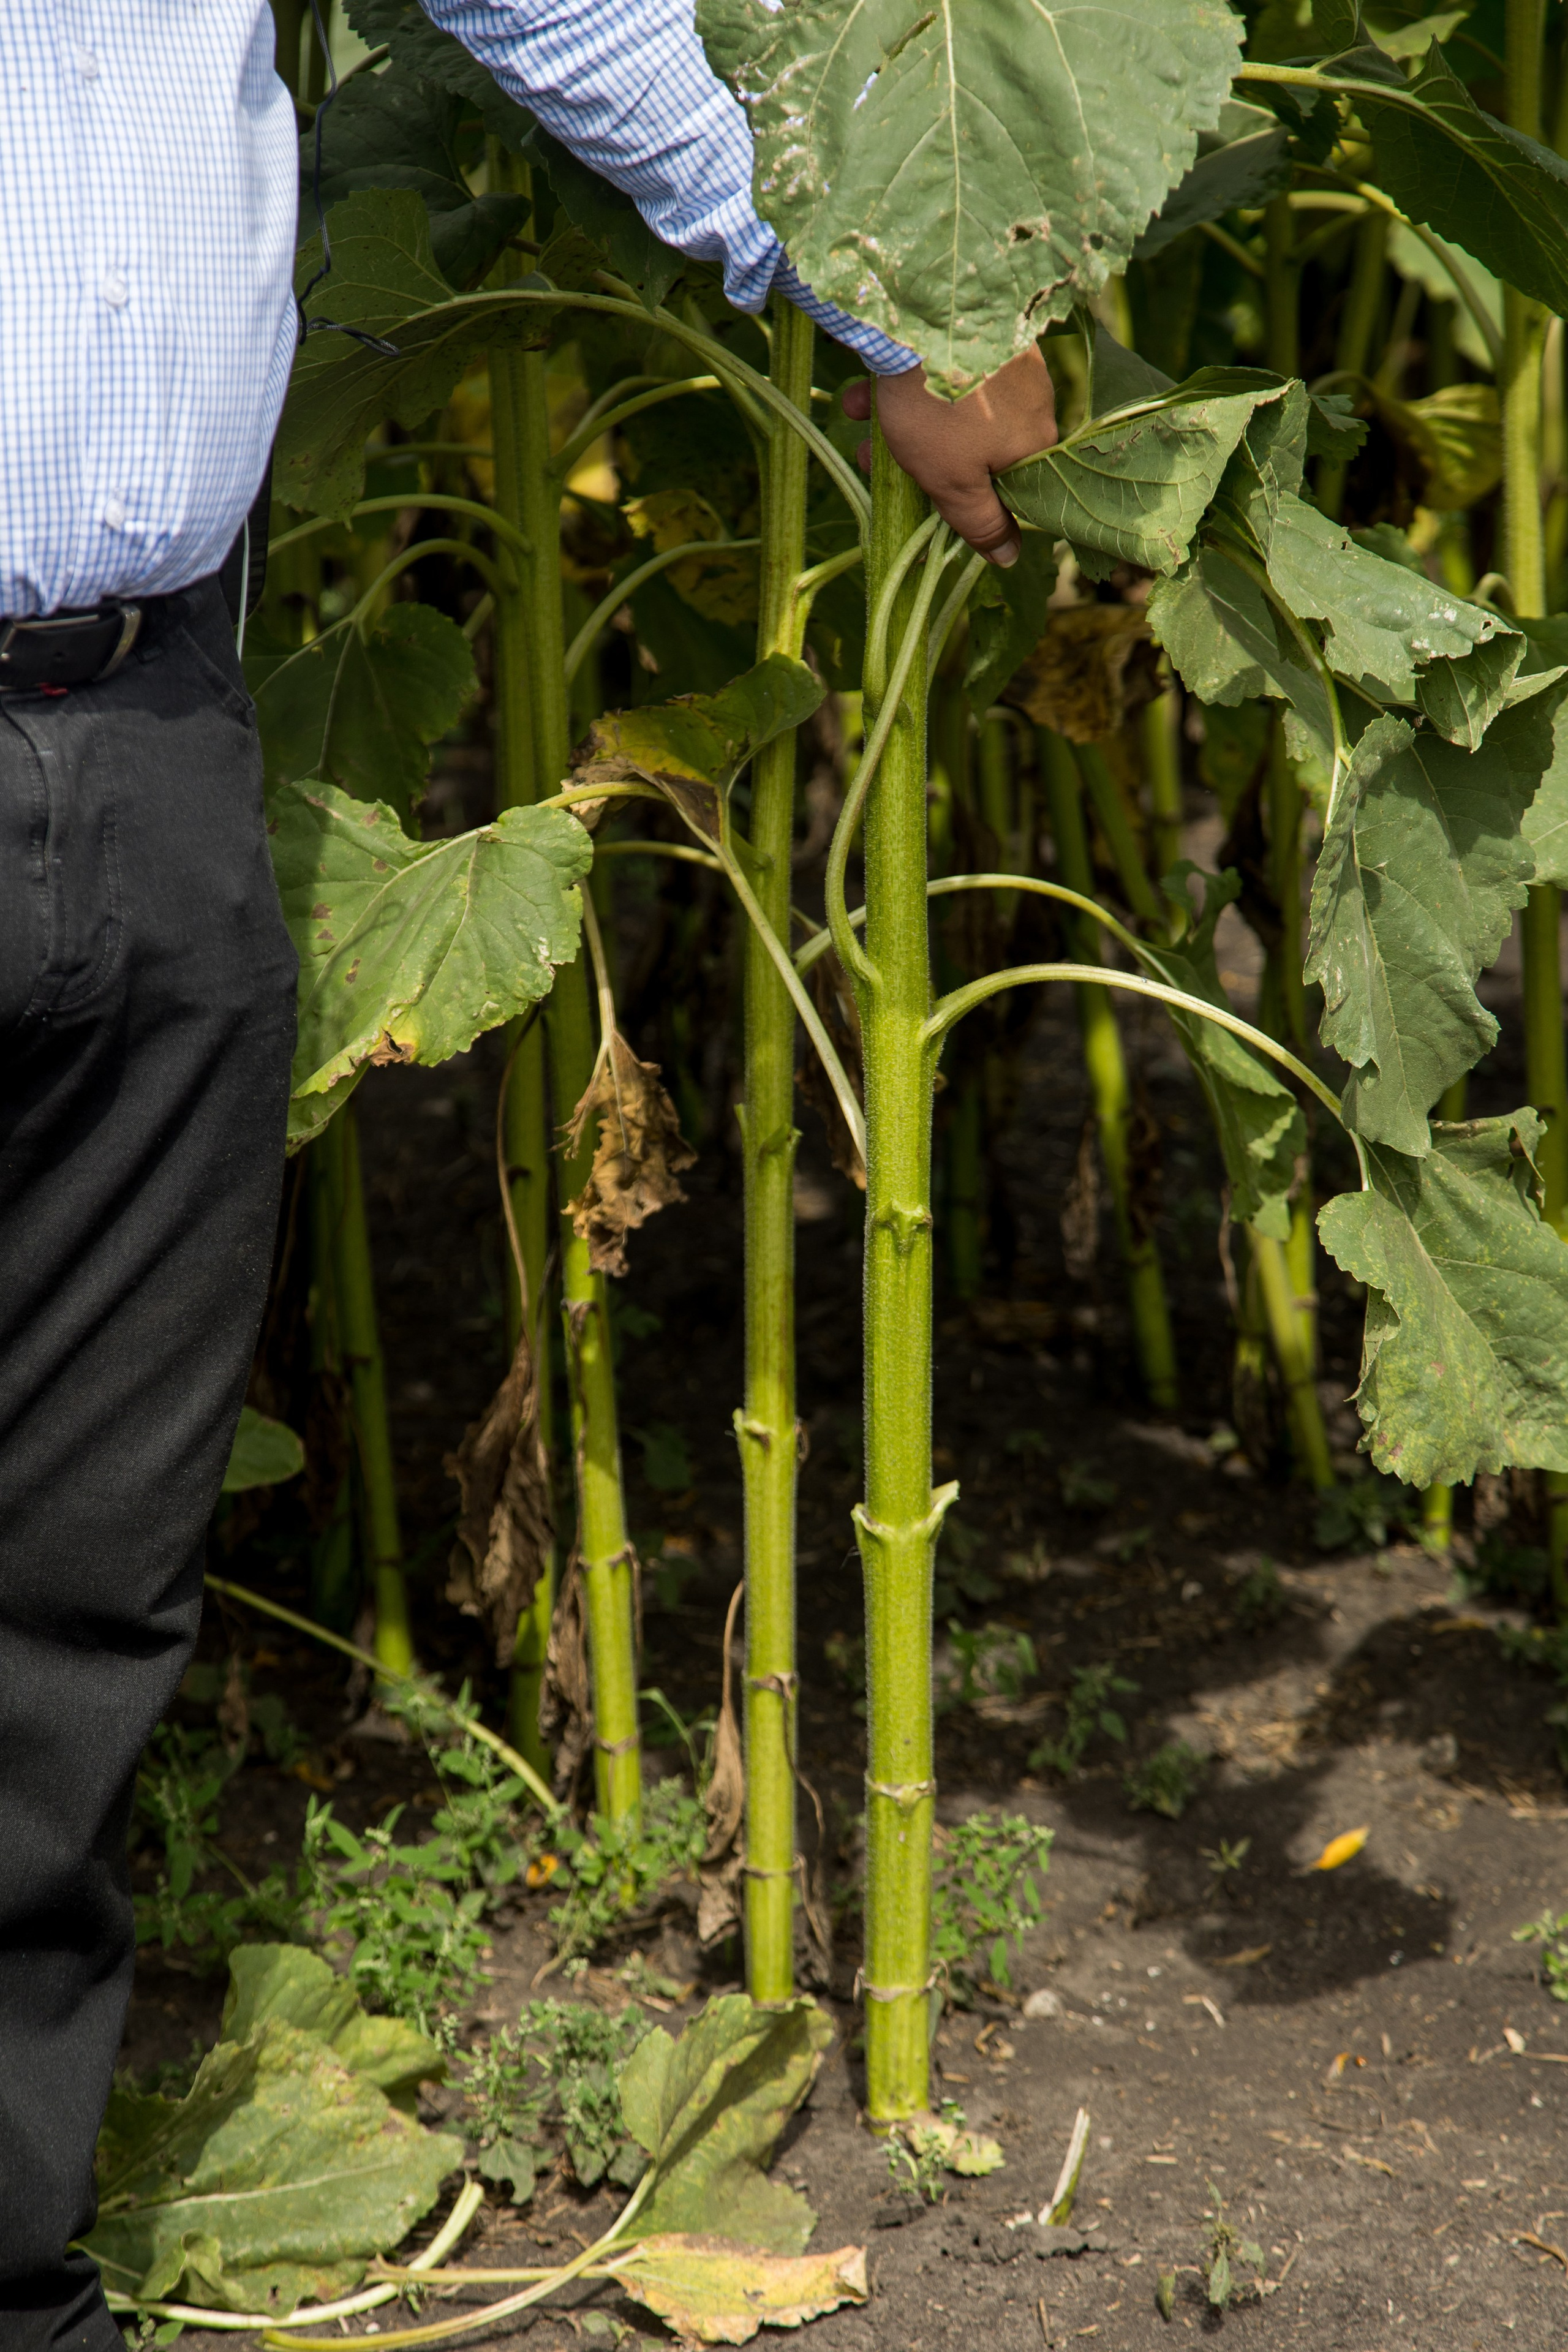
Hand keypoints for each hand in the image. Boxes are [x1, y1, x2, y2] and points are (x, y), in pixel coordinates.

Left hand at [841, 346, 1056, 565]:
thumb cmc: (941, 412)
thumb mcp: (955, 482)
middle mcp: (1030, 406)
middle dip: (918, 462)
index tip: (922, 506)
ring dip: (899, 424)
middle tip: (873, 461)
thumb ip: (979, 522)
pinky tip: (862, 389)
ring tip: (859, 419)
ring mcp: (1006, 365)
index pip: (1007, 492)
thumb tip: (1008, 557)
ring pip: (950, 412)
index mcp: (1032, 448)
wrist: (927, 314)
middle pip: (973, 452)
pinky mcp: (980, 333)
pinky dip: (901, 388)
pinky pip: (940, 373)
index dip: (964, 506)